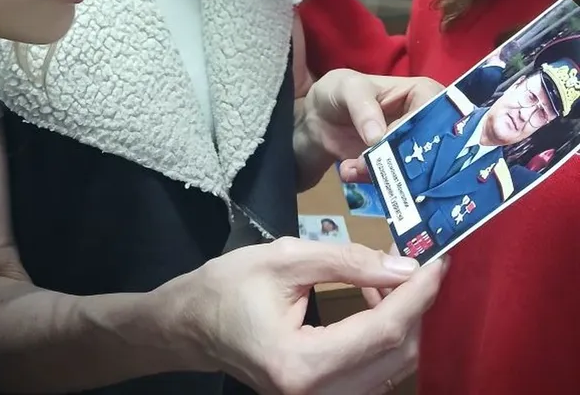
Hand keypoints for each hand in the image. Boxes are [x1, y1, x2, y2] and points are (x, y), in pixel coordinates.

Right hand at [165, 237, 445, 394]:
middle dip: (416, 305)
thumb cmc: (228, 286)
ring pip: (391, 368)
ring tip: (393, 275)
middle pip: (396, 356)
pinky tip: (376, 300)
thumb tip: (403, 264)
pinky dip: (386, 336)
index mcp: (303, 363)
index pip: (384, 332)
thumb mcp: (285, 258)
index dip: (418, 295)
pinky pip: (374, 372)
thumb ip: (346, 261)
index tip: (438, 260)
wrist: (191, 324)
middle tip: (418, 260)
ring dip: (403, 321)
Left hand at [295, 69, 443, 187]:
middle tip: (374, 161)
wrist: (318, 119)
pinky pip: (394, 181)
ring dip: (383, 172)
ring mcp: (410, 148)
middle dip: (402, 158)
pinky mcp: (395, 167)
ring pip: (414, 169)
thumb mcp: (348, 88)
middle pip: (432, 146)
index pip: (437, 112)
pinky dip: (371, 179)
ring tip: (355, 167)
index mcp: (421, 93)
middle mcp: (423, 122)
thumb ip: (362, 107)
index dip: (422, 128)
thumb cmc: (339, 92)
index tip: (394, 139)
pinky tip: (349, 171)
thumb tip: (379, 137)